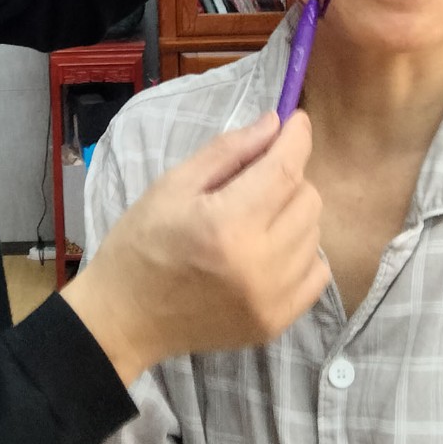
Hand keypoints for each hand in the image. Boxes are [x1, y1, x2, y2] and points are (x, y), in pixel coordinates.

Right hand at [61, 110, 327, 383]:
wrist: (125, 319)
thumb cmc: (140, 244)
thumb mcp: (172, 185)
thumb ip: (227, 151)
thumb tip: (274, 123)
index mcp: (226, 224)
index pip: (284, 170)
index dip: (296, 138)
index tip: (297, 121)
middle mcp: (259, 264)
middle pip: (307, 199)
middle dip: (287, 177)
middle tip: (255, 179)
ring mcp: (272, 299)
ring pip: (314, 233)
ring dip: (292, 214)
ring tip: (256, 217)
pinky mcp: (277, 322)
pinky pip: (317, 272)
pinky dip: (300, 253)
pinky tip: (268, 250)